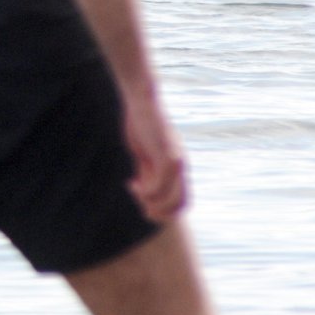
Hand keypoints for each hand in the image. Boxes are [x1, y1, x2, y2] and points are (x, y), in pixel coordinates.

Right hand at [122, 92, 187, 222]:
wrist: (143, 101)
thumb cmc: (142, 123)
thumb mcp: (144, 152)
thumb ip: (147, 169)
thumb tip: (143, 187)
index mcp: (178, 167)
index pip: (182, 201)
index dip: (165, 210)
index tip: (143, 202)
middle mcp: (181, 167)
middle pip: (181, 205)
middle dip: (161, 214)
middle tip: (142, 208)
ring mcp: (175, 162)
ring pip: (171, 198)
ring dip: (151, 203)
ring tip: (135, 192)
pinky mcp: (166, 155)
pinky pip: (159, 184)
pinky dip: (146, 190)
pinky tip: (132, 182)